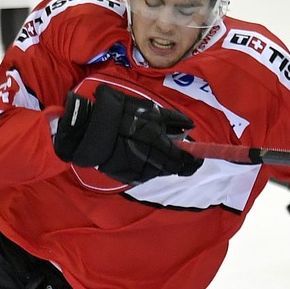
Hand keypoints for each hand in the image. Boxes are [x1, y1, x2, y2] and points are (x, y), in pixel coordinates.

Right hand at [52, 85, 201, 184]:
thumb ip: (174, 120)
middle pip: (172, 169)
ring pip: (159, 172)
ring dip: (164, 165)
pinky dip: (149, 167)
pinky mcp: (127, 176)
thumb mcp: (151, 112)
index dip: (192, 160)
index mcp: (159, 146)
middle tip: (183, 158)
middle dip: (180, 164)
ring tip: (162, 155)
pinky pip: (144, 174)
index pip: (183, 160)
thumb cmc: (123, 116)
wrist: (91, 130)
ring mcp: (138, 172)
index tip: (198, 159)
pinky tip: (145, 158)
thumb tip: (190, 127)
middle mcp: (151, 163)